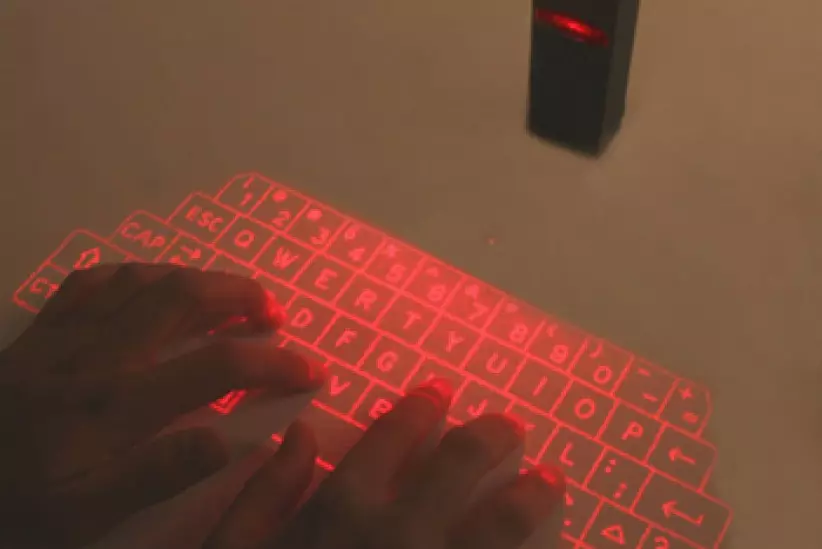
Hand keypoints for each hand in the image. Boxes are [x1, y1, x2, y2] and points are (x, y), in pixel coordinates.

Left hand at [0, 264, 325, 547]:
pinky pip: (90, 281)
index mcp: (120, 403)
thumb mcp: (86, 513)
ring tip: (231, 291)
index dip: (276, 363)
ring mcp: (68, 336)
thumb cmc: (22, 500)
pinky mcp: (41, 331)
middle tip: (276, 311)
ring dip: (198, 278)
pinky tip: (153, 281)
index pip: (219, 367)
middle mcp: (100, 355)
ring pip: (144, 281)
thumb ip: (157, 475)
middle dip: (242, 297)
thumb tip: (228, 441)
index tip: (312, 370)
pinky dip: (132, 274)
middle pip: (185, 299)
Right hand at [202, 380, 564, 548]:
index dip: (419, 409)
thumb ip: (264, 495)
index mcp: (340, 513)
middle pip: (460, 465)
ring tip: (551, 480)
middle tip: (511, 425)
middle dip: (490, 436)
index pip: (392, 438)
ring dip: (529, 496)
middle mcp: (399, 535)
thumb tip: (302, 434)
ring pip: (501, 524)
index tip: (439, 392)